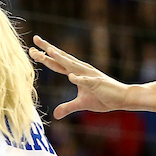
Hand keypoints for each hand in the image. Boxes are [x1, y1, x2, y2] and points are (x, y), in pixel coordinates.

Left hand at [28, 35, 155, 117]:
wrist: (123, 99)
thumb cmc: (103, 98)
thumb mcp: (81, 104)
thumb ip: (67, 107)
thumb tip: (55, 115)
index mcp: (75, 73)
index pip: (56, 63)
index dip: (44, 56)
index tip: (32, 49)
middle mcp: (81, 70)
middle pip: (61, 59)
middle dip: (48, 50)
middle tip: (35, 41)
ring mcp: (89, 76)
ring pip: (73, 66)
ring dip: (61, 59)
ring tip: (50, 52)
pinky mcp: (98, 83)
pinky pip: (87, 81)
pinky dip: (79, 79)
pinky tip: (71, 77)